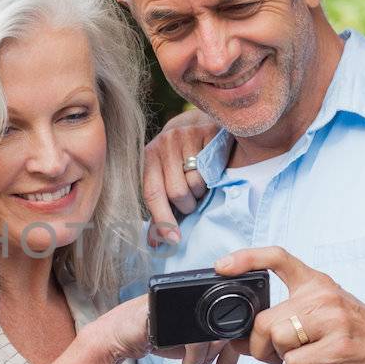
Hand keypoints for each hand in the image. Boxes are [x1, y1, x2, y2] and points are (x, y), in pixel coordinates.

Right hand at [84, 294, 220, 363]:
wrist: (117, 337)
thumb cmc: (153, 336)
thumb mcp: (186, 339)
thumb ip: (208, 338)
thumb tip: (232, 348)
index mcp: (197, 295)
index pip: (226, 317)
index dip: (229, 345)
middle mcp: (189, 292)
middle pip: (223, 325)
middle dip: (219, 355)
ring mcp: (177, 301)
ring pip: (211, 333)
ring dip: (206, 357)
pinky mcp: (166, 314)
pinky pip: (194, 339)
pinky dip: (195, 357)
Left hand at [142, 108, 218, 246]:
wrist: (199, 120)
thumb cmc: (180, 157)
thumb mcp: (165, 176)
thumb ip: (161, 208)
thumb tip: (155, 243)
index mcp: (150, 156)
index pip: (153, 193)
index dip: (163, 219)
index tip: (174, 239)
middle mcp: (164, 143)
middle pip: (176, 192)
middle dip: (188, 204)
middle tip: (192, 198)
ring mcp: (186, 135)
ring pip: (196, 183)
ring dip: (201, 190)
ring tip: (201, 181)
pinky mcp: (207, 131)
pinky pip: (212, 169)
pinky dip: (214, 175)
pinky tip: (211, 167)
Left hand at [208, 246, 364, 363]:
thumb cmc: (360, 338)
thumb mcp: (326, 315)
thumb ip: (288, 318)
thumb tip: (238, 338)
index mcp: (318, 284)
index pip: (278, 258)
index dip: (246, 258)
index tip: (221, 267)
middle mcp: (323, 296)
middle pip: (265, 320)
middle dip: (259, 347)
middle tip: (277, 357)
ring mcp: (333, 320)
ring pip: (277, 341)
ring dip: (282, 361)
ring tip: (305, 361)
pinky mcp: (339, 347)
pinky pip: (295, 363)